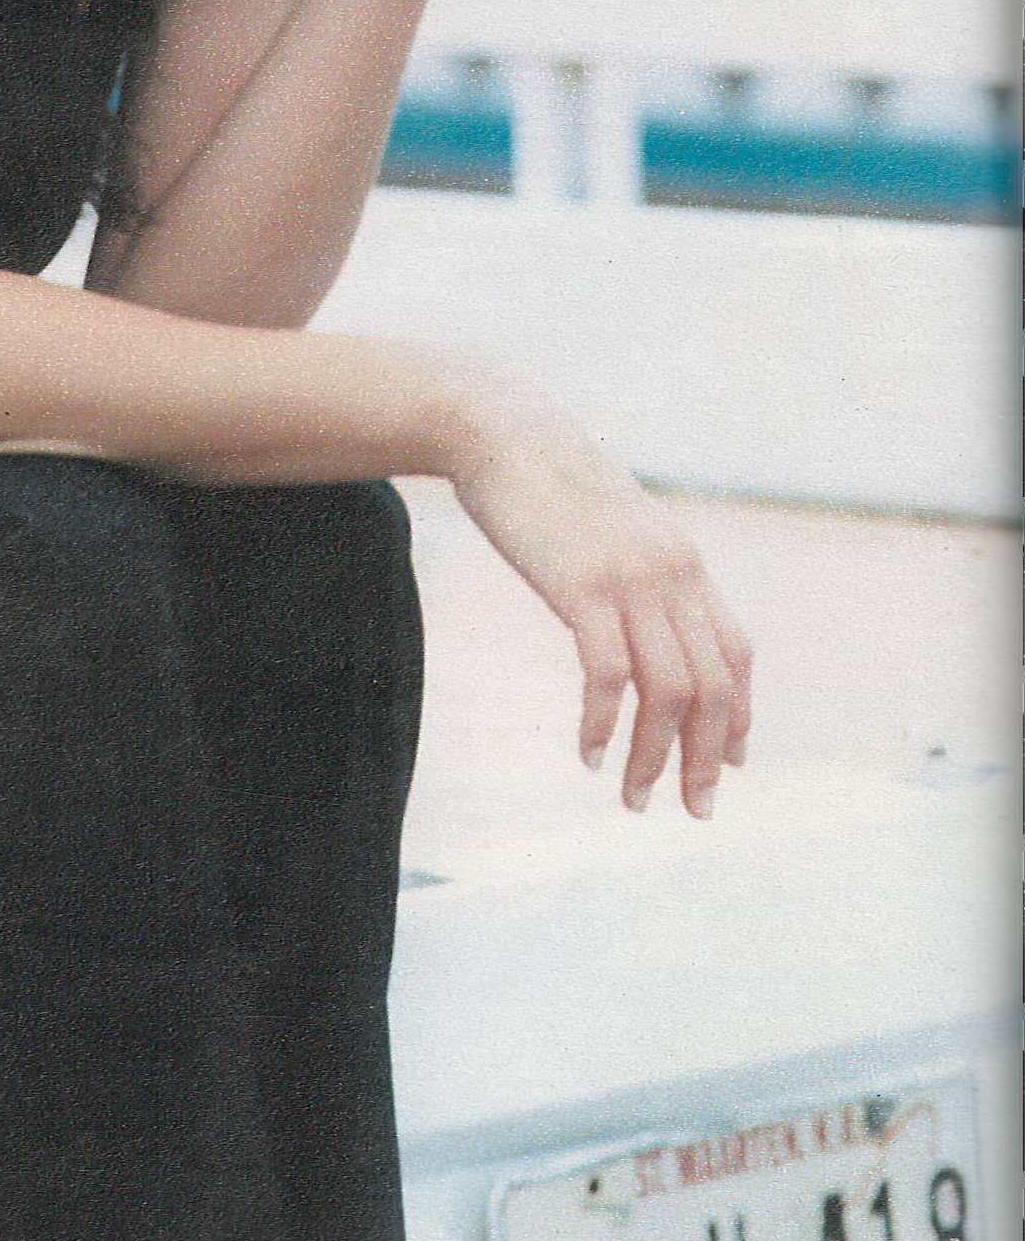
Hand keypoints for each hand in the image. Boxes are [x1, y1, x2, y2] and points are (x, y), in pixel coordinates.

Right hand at [446, 388, 753, 816]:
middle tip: (695, 809)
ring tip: (633, 798)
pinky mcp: (584, 586)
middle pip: (713, 685)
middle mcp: (673, 574)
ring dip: (655, 756)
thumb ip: (633, 572)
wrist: (501, 431)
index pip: (735, 654)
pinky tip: (589, 754)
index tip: (731, 765)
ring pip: (669, 691)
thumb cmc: (543, 484)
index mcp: (683, 564)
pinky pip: (608, 674)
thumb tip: (634, 616)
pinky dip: (604, 723)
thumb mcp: (607, 531)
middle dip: (708, 757)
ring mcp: (632, 580)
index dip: (739, 715)